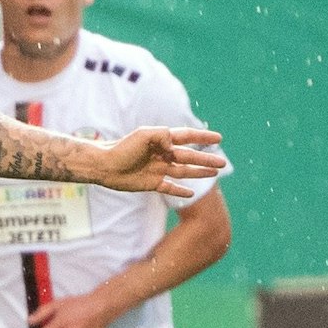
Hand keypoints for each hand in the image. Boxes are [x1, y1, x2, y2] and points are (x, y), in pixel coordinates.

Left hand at [94, 127, 225, 196]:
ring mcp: (157, 170)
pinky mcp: (151, 183)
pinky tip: (191, 193)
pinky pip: (169, 188)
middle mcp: (162, 155)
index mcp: (161, 141)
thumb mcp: (143, 135)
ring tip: (214, 173)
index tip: (218, 138)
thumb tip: (174, 146)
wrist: (104, 166)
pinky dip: (180, 191)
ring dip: (199, 172)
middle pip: (189, 157)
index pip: (186, 137)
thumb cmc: (121, 148)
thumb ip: (162, 135)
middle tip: (223, 162)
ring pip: (183, 171)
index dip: (202, 137)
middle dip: (206, 159)